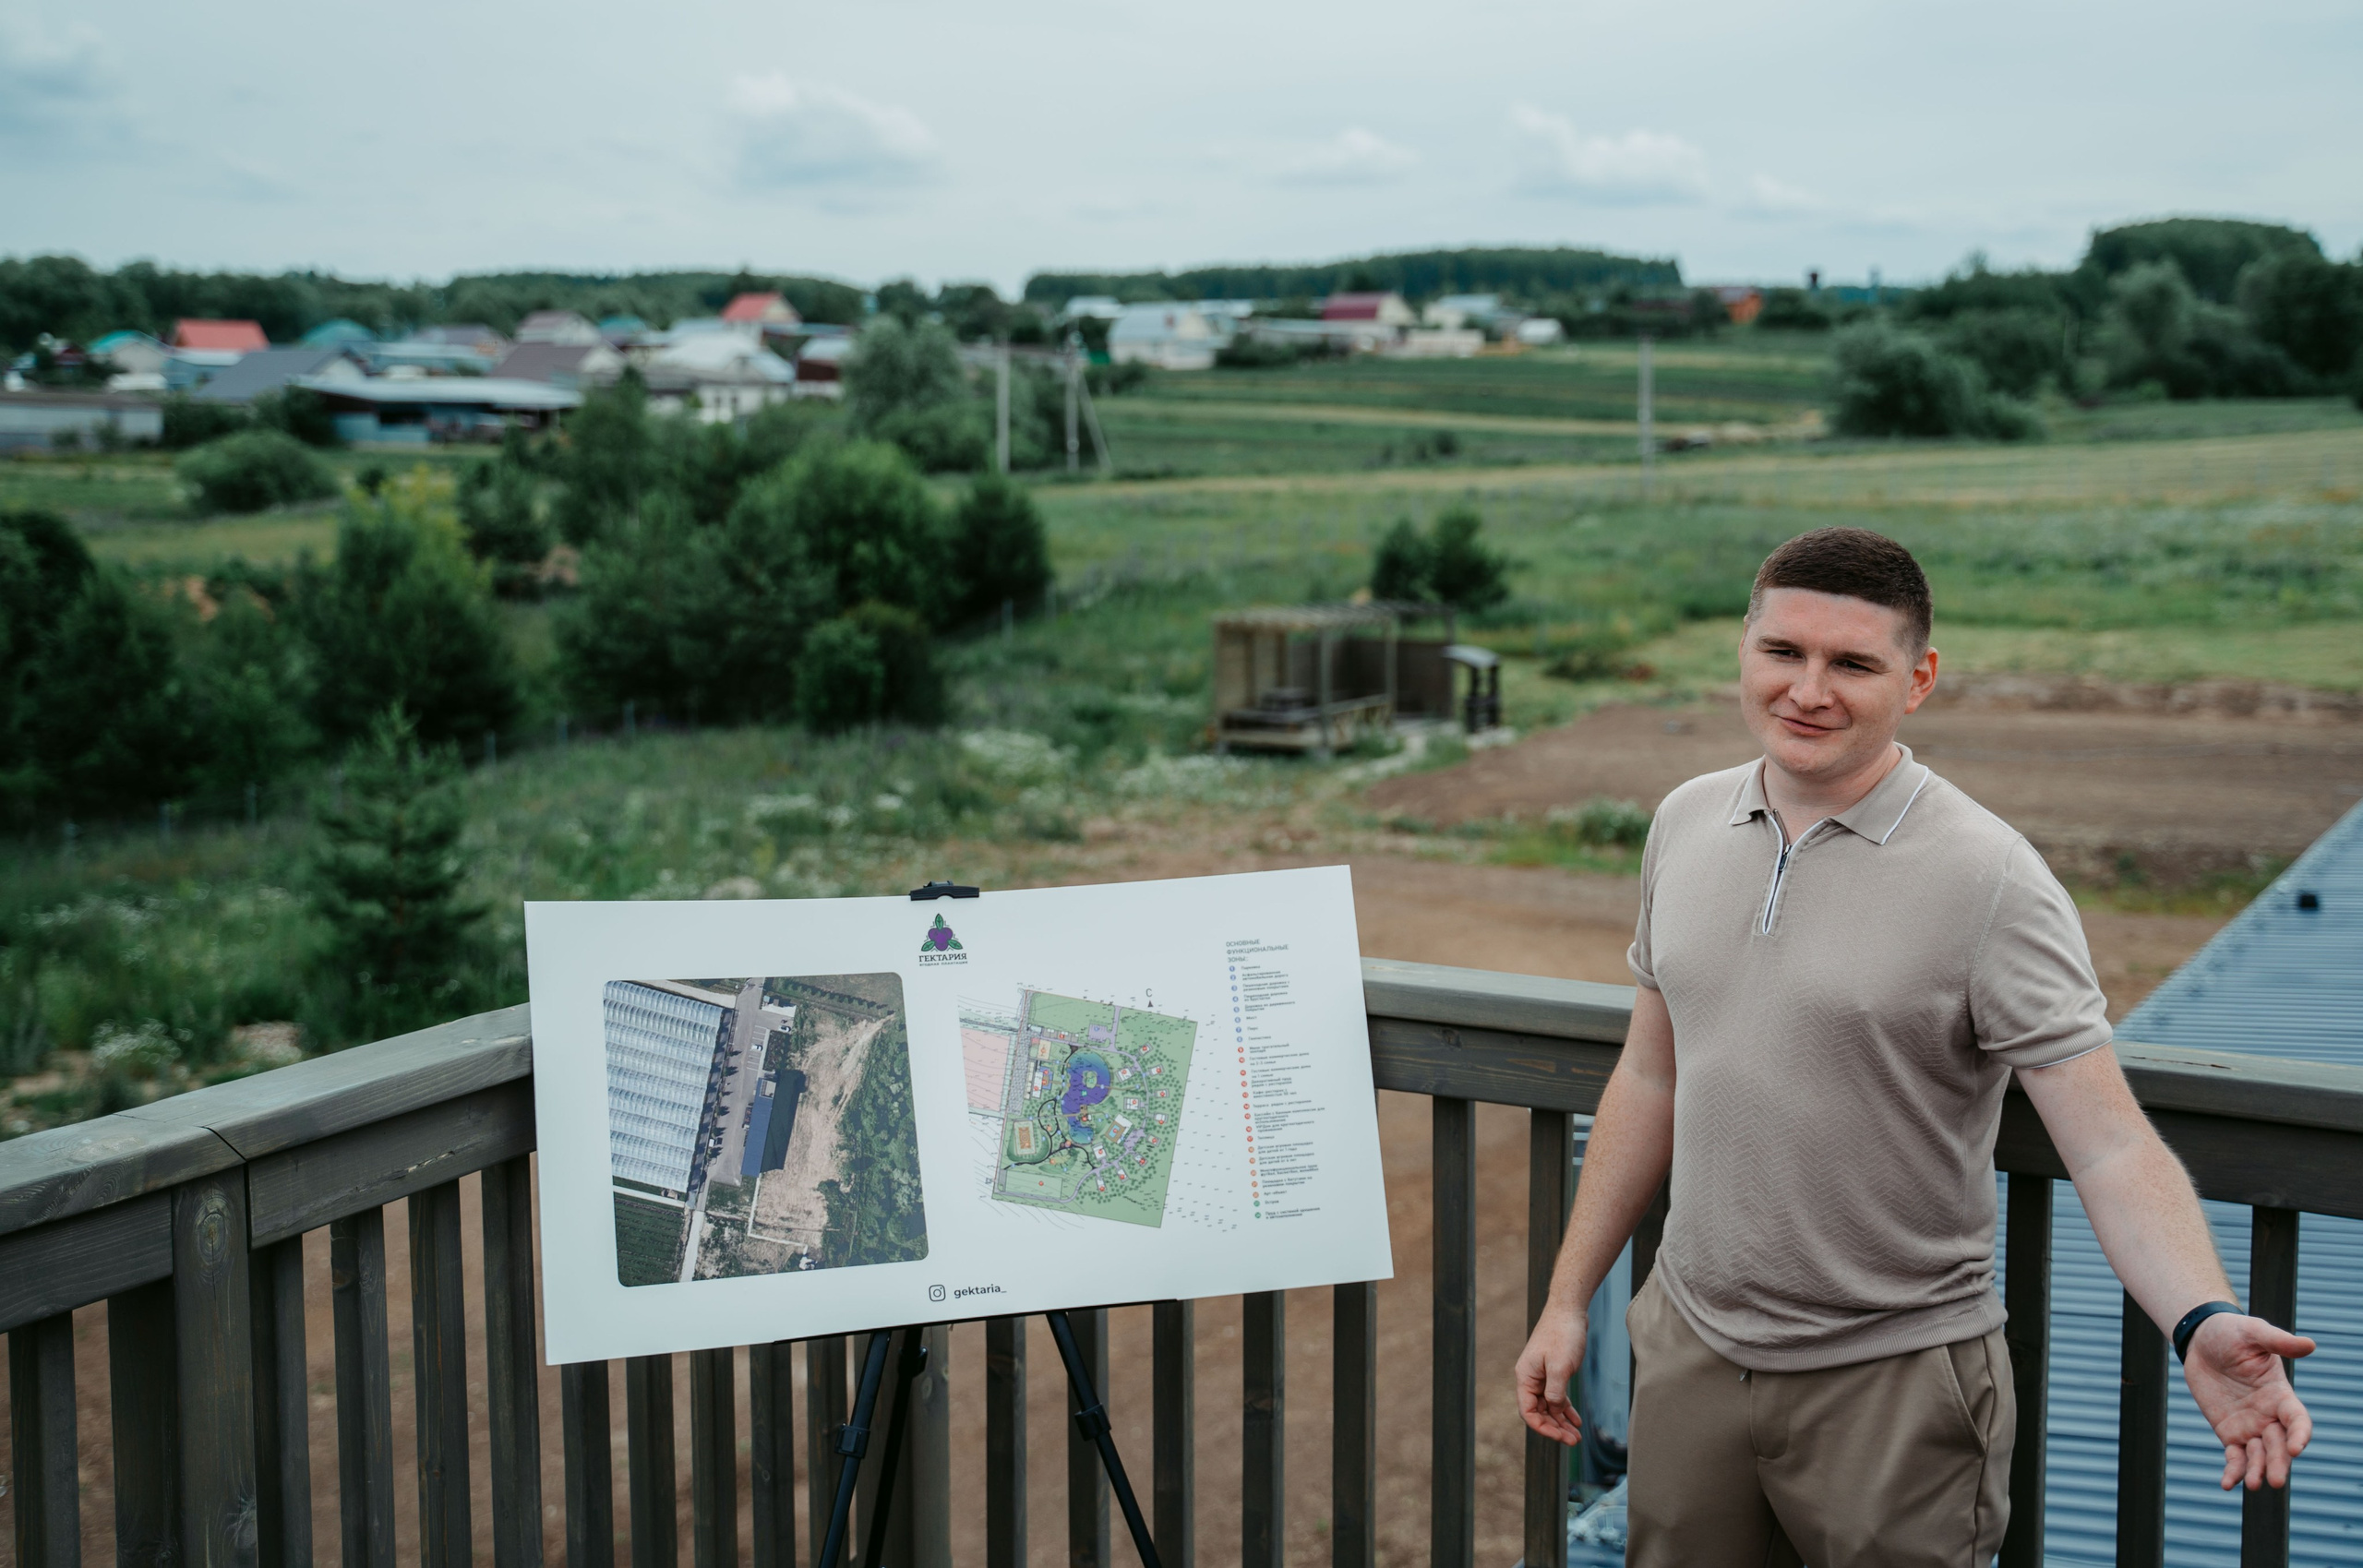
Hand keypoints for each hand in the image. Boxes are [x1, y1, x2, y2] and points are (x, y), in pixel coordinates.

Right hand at [1515, 1307, 1586, 1445]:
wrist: (1569, 1310)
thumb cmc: (1563, 1334)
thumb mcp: (1560, 1366)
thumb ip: (1555, 1391)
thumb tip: (1554, 1410)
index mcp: (1526, 1376)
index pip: (1528, 1411)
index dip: (1542, 1427)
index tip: (1560, 1437)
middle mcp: (1530, 1378)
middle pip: (1538, 1412)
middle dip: (1554, 1428)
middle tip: (1573, 1441)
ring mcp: (1541, 1375)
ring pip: (1549, 1406)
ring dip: (1561, 1421)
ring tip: (1576, 1436)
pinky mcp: (1553, 1371)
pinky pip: (1556, 1396)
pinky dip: (1565, 1409)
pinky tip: (1576, 1420)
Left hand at [2182, 1312, 2315, 1490]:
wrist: (2202, 1339)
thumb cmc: (2232, 1333)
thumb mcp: (2253, 1333)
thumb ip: (2278, 1341)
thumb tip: (2310, 1345)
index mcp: (2280, 1395)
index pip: (2297, 1420)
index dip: (2300, 1434)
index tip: (2296, 1448)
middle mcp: (2269, 1416)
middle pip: (2279, 1445)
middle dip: (2279, 1463)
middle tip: (2276, 1480)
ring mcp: (2250, 1426)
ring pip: (2258, 1455)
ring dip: (2257, 1471)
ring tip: (2251, 1485)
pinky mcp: (2229, 1432)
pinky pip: (2235, 1456)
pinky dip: (2233, 1470)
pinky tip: (2227, 1484)